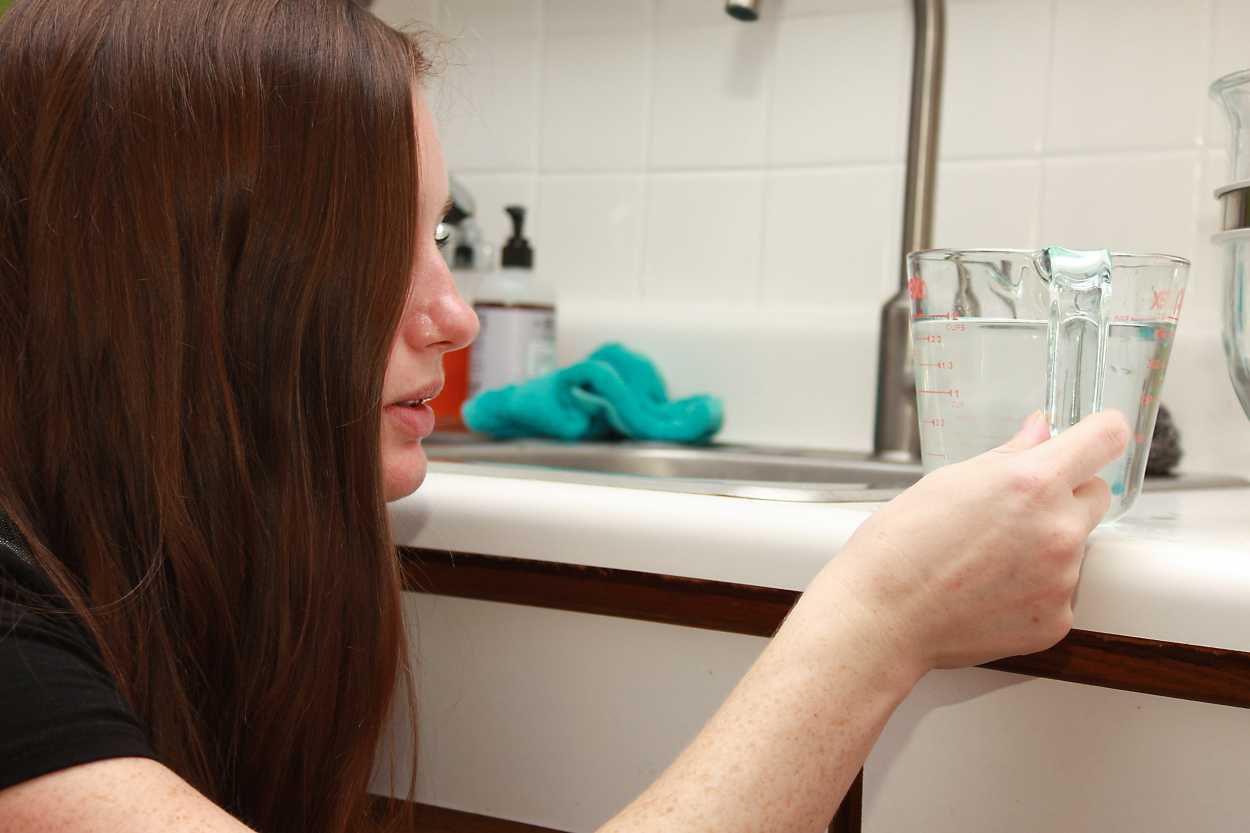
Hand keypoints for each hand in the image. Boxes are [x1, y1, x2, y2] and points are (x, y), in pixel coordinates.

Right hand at [827, 409, 1128, 672]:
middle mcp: (1058, 529)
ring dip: (1045, 546)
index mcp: (1032, 483)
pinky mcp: (1056, 619)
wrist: (883, 616)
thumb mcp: (948, 481)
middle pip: (1096, 495)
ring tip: (987, 559)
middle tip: (1014, 511)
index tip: (1098, 436)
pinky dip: (1033, 589)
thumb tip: (1040, 434)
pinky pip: (1060, 591)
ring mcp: (1062, 579)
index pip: (1105, 437)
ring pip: (1073, 546)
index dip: (1102, 432)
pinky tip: (990, 590)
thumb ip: (1008, 456)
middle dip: (1065, 495)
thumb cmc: (899, 547)